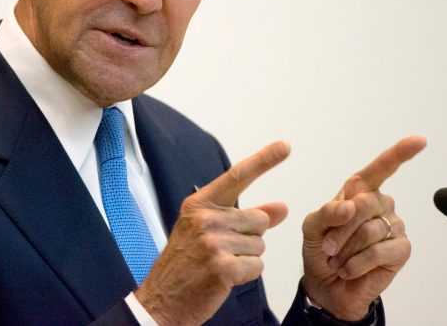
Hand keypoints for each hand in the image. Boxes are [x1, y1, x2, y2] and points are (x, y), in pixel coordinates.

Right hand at [135, 141, 289, 325]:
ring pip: (260, 245)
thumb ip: (248, 217)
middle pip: (258, 219)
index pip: (237, 176)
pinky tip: (223, 278)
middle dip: (250, 238)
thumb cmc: (185, 264)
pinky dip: (246, 275)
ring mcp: (213, 242)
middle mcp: (205, 218)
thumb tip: (281, 207)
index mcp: (199, 204)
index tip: (284, 146)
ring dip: (247, 259)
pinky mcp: (222, 267)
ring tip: (219, 265)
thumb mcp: (209, 232)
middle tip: (222, 251)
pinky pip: (257, 266)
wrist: (162, 300)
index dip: (263, 160)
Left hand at [301, 136, 426, 319]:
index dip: (400, 153)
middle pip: (364, 203)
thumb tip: (351, 206)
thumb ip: (328, 212)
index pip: (381, 168)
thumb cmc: (320, 251)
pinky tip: (350, 269)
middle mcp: (380, 204)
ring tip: (338, 259)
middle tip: (327, 246)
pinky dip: (357, 263)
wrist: (326, 286)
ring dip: (346, 249)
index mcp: (358, 192)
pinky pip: (379, 251)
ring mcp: (393, 226)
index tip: (419, 141)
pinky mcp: (401, 250)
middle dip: (340, 228)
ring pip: (370, 229)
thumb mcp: (312, 228)